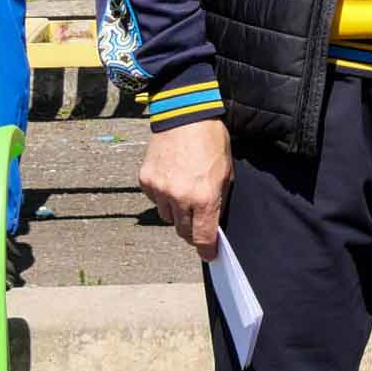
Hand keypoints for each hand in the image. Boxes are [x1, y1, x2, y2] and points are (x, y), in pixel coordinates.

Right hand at [139, 121, 232, 260]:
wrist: (185, 115)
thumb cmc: (211, 141)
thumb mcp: (226, 172)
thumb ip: (219, 199)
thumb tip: (214, 222)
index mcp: (204, 197)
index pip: (203, 236)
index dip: (206, 249)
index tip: (209, 255)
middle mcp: (180, 197)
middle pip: (183, 231)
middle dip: (192, 231)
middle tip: (198, 224)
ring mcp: (160, 189)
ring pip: (167, 217)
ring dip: (177, 213)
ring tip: (185, 195)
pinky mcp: (146, 180)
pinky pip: (155, 200)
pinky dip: (163, 196)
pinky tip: (172, 181)